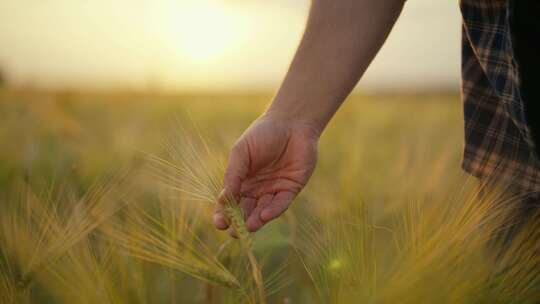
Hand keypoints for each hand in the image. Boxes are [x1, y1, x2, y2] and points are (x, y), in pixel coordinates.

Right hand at [214, 113, 319, 232]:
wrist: (291, 123)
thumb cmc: (262, 134)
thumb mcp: (242, 153)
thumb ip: (233, 175)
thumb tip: (224, 199)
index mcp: (241, 180)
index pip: (230, 202)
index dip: (223, 214)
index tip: (219, 223)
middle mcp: (257, 188)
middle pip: (245, 210)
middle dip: (238, 222)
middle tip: (233, 231)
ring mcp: (273, 190)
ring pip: (262, 211)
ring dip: (255, 220)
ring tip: (248, 227)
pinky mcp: (290, 189)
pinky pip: (280, 204)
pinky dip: (272, 211)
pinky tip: (264, 216)